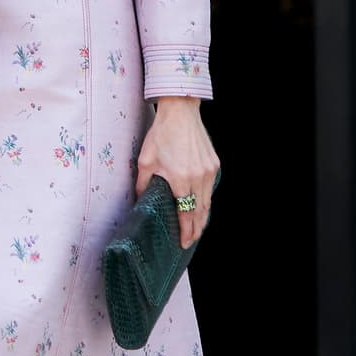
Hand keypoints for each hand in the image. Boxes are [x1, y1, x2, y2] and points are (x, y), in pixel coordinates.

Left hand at [136, 97, 219, 249]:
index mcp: (180, 179)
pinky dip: (205, 201)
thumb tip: (141, 199)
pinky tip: (199, 207)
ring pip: (208, 202)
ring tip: (196, 229)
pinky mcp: (214, 165)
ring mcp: (209, 171)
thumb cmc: (161, 135)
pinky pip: (210, 189)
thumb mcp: (146, 161)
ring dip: (202, 217)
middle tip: (190, 242)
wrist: (180, 113)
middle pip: (200, 212)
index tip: (183, 242)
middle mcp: (198, 177)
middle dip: (196, 230)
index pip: (185, 213)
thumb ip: (144, 183)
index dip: (186, 231)